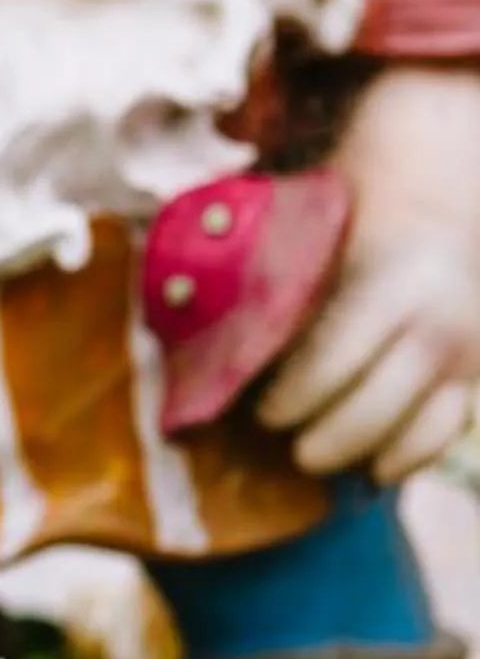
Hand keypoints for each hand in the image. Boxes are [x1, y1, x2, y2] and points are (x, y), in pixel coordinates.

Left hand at [259, 68, 479, 481]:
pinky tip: (375, 469)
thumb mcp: (313, 236)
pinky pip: (447, 430)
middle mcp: (438, 324)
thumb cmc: (352, 213)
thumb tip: (206, 341)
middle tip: (286, 443)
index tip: (262, 411)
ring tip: (316, 454)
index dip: (288, 399)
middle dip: (321, 438)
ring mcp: (467, 351)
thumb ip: (273, 288)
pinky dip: (411, 456)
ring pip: (414, 432)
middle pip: (372, 412)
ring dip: (360, 453)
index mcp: (390, 286)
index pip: (329, 366)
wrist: (443, 190)